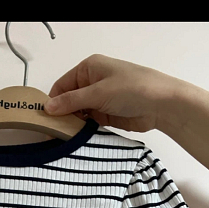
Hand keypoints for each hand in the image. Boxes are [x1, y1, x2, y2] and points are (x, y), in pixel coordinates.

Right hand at [45, 53, 176, 131]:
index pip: (62, 85)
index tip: (45, 119)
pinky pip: (88, 123)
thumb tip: (47, 107)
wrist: (163, 105)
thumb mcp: (98, 92)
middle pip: (68, 100)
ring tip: (63, 137)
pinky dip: (83, 130)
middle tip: (53, 132)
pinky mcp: (107, 115)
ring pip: (78, 113)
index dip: (53, 101)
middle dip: (62, 114)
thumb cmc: (133, 89)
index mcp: (88, 68)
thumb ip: (71, 101)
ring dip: (73, 124)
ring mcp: (100, 99)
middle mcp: (92, 82)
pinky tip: (77, 139)